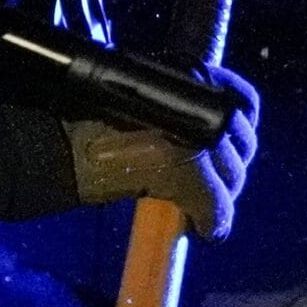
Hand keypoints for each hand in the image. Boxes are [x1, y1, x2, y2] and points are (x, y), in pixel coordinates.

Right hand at [67, 65, 258, 238]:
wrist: (64, 144)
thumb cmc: (84, 116)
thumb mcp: (133, 92)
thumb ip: (167, 103)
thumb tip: (190, 134)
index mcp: (189, 77)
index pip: (242, 98)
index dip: (241, 120)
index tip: (232, 134)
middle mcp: (201, 103)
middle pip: (241, 142)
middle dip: (229, 166)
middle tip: (209, 181)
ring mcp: (199, 139)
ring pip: (232, 176)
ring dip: (219, 194)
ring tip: (197, 204)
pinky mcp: (193, 174)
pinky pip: (216, 206)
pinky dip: (212, 221)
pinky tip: (204, 229)